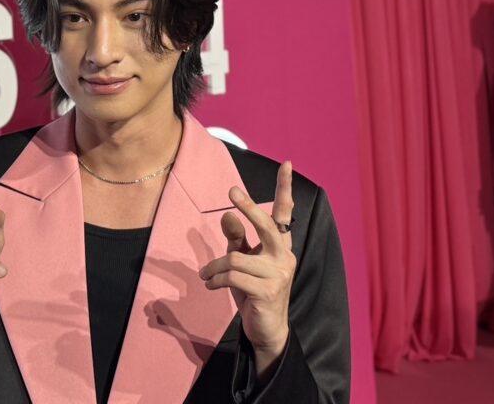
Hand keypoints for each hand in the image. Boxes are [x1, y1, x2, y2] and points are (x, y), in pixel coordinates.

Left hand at [199, 161, 296, 378]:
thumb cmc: (253, 291)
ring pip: (237, 258)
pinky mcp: (268, 292)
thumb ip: (237, 238)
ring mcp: (279, 275)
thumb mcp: (242, 261)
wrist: (266, 330)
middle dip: (250, 207)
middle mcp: (284, 257)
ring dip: (214, 267)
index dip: (285, 189)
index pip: (285, 214)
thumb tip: (227, 214)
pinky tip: (212, 285)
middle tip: (232, 191)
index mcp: (280, 246)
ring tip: (206, 275)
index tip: (286, 164)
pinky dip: (216, 279)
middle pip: (267, 226)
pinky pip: (233, 276)